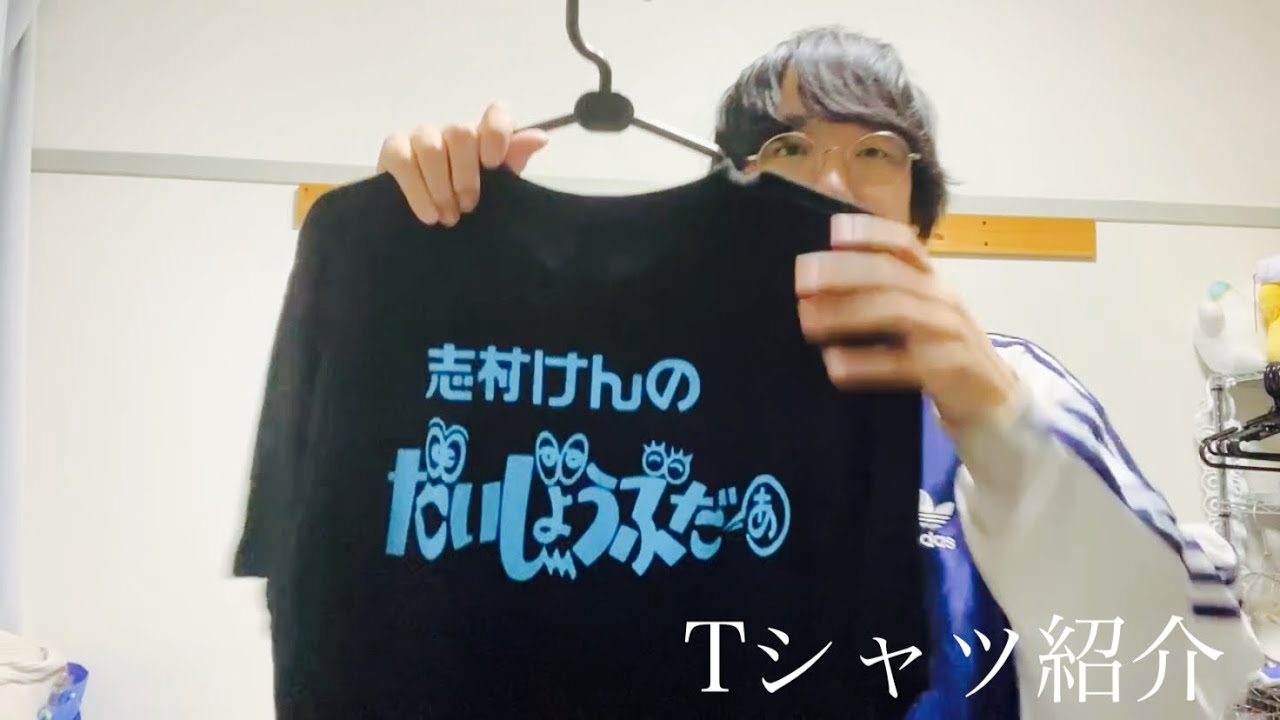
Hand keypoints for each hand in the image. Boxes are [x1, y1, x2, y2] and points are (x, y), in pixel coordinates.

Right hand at [376, 101, 548, 226]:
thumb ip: (513, 162)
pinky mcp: (394, 149)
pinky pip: (403, 160)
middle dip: (466, 175)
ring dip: (441, 187)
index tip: (492, 164)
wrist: (426, 231)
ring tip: (447, 218)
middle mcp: (454, 132)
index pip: (496, 114)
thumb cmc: (467, 209)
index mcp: (484, 138)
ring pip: (431, 146)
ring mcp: (422, 137)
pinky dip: (417, 191)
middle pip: (461, 132)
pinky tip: (428, 214)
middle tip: (468, 208)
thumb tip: (540, 137)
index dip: (496, 133)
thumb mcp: (496, 192)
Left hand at [794, 214, 1018, 427]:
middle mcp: (940, 298)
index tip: (832, 231)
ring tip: (808, 321)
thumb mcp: (915, 310)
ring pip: (897, 312)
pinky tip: (835, 366)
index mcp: (929, 279)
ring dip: (847, 313)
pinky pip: (904, 364)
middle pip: (891, 273)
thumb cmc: (938, 348)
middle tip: (801, 279)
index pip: (903, 243)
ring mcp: (948, 332)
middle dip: (844, 271)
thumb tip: (825, 260)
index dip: (870, 233)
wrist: (990, 398)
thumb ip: (876, 286)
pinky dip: (866, 363)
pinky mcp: (949, 370)